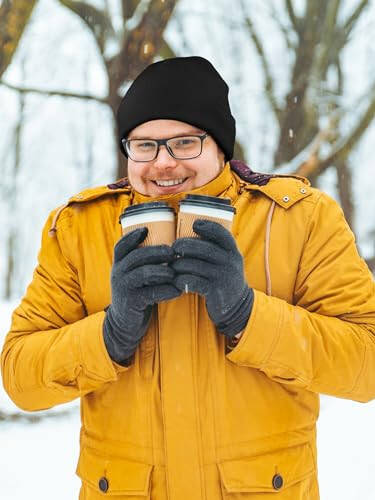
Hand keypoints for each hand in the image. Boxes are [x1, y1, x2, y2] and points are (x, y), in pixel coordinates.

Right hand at [104, 227, 180, 364]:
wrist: (125, 323)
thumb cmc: (137, 294)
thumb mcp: (136, 276)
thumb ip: (145, 264)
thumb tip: (172, 247)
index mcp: (119, 264)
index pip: (121, 246)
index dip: (132, 236)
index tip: (146, 229)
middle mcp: (118, 273)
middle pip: (136, 256)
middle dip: (156, 252)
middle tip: (174, 252)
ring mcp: (123, 288)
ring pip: (143, 273)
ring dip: (162, 271)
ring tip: (175, 272)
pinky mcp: (132, 302)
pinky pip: (150, 293)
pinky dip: (166, 291)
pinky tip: (178, 290)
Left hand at [171, 219, 253, 337]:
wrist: (237, 306)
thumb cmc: (225, 277)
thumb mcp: (227, 260)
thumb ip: (215, 248)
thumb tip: (193, 229)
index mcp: (233, 251)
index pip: (222, 233)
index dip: (208, 226)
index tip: (195, 224)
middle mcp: (230, 262)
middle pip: (204, 248)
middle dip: (185, 245)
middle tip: (174, 247)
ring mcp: (223, 277)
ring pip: (194, 265)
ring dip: (179, 264)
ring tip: (172, 266)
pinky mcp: (214, 291)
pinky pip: (192, 282)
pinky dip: (181, 280)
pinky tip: (176, 281)